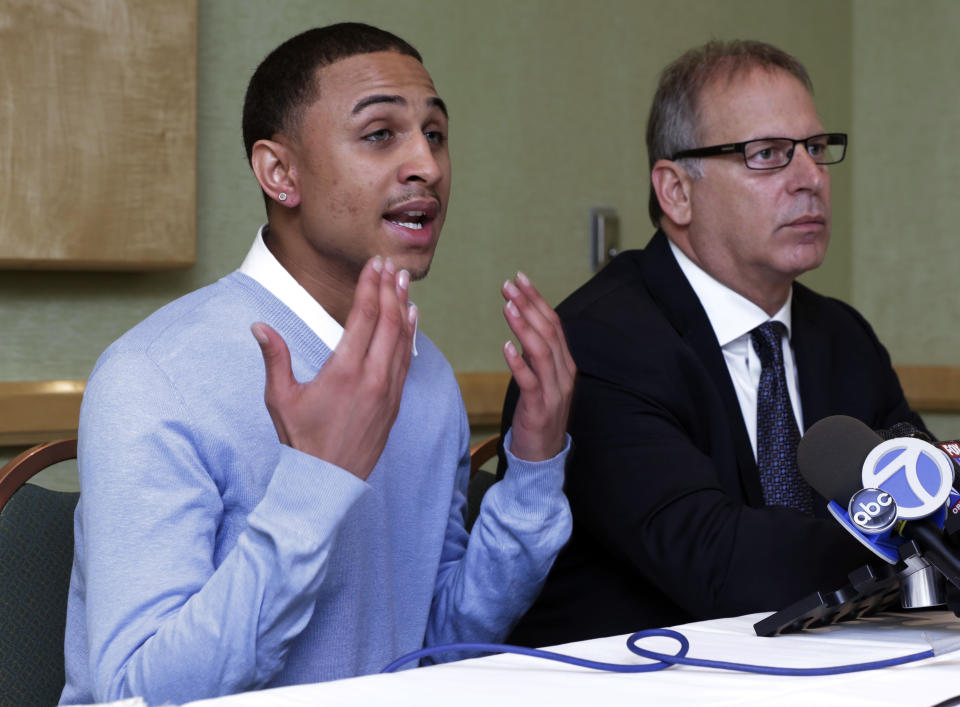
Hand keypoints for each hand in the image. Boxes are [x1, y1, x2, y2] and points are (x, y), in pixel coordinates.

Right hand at [251, 257, 415, 479]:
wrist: (327, 481)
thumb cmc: (301, 439)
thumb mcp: (280, 398)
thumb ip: (274, 358)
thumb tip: (258, 326)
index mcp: (343, 370)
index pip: (363, 317)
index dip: (370, 286)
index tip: (375, 264)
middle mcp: (372, 377)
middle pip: (388, 322)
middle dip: (390, 289)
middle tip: (392, 265)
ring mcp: (388, 390)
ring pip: (402, 339)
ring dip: (403, 307)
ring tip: (404, 282)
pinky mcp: (395, 402)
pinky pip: (407, 360)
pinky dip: (410, 335)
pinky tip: (411, 318)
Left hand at [501, 272, 575, 460]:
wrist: (543, 457)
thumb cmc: (538, 415)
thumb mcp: (543, 380)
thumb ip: (538, 356)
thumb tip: (523, 327)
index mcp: (566, 364)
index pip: (554, 324)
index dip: (537, 299)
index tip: (521, 279)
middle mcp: (564, 374)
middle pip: (549, 331)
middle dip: (529, 304)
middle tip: (509, 284)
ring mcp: (554, 391)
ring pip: (542, 351)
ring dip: (524, 326)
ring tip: (507, 305)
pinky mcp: (539, 408)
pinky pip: (530, 381)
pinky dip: (519, 362)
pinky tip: (506, 347)